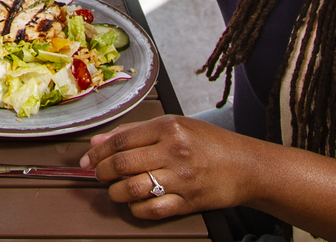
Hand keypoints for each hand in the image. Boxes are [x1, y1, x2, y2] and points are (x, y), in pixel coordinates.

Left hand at [80, 115, 240, 220]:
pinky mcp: (188, 202)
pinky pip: (152, 209)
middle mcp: (174, 152)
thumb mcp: (174, 125)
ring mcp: (181, 179)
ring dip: (116, 193)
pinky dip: (137, 209)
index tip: (89, 160)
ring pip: (132, 189)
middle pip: (122, 164)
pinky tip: (136, 203)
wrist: (246, 166)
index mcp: (168, 128)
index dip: (98, 152)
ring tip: (115, 190)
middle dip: (102, 173)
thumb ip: (134, 132)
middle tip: (98, 175)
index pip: (121, 140)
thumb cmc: (211, 143)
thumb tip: (99, 142)